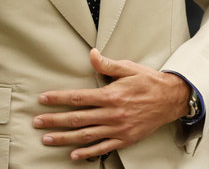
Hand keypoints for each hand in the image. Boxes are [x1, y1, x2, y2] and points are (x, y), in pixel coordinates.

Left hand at [35, 48, 186, 160]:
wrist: (171, 100)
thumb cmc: (149, 82)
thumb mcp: (129, 68)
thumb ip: (107, 64)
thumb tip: (92, 54)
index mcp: (111, 95)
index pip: (78, 97)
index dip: (58, 99)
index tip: (43, 99)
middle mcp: (112, 113)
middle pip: (77, 118)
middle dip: (54, 120)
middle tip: (37, 122)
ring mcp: (118, 128)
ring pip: (86, 135)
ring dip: (65, 138)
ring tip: (48, 139)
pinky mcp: (125, 138)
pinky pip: (103, 147)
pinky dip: (87, 152)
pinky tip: (73, 155)